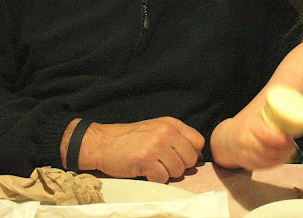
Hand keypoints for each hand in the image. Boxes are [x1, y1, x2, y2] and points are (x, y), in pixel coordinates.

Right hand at [81, 117, 204, 182]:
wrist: (103, 142)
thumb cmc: (130, 139)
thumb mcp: (157, 130)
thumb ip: (177, 139)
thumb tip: (198, 157)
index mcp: (171, 123)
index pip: (198, 141)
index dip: (192, 154)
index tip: (180, 158)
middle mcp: (166, 132)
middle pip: (191, 159)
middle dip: (180, 167)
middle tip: (163, 164)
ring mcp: (156, 145)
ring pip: (178, 171)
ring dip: (166, 174)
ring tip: (153, 166)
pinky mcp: (145, 159)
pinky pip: (163, 178)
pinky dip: (155, 179)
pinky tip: (145, 171)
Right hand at [212, 111, 296, 170]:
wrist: (226, 137)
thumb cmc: (248, 122)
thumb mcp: (258, 112)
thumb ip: (276, 106)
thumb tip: (300, 90)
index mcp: (249, 126)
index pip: (267, 135)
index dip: (281, 139)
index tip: (290, 137)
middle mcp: (245, 142)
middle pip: (270, 150)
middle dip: (284, 149)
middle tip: (291, 143)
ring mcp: (245, 155)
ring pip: (268, 160)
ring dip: (282, 156)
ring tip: (288, 150)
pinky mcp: (247, 165)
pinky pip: (264, 167)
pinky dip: (275, 163)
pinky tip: (280, 157)